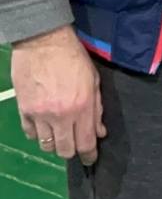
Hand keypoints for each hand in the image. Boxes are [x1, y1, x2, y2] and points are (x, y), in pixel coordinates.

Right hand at [12, 25, 105, 164]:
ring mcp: (41, 115)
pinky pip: (31, 134)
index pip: (86, 143)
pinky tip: (43, 124)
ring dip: (54, 143)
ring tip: (58, 132)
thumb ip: (97, 108)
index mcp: (82, 106)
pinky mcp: (24, 111)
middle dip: (72, 150)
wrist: (43, 40)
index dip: (89, 156)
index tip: (90, 158)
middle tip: (74, 142)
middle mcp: (61, 115)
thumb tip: (99, 132)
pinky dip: (38, 133)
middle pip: (65, 150)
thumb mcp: (92, 78)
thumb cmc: (72, 56)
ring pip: (47, 146)